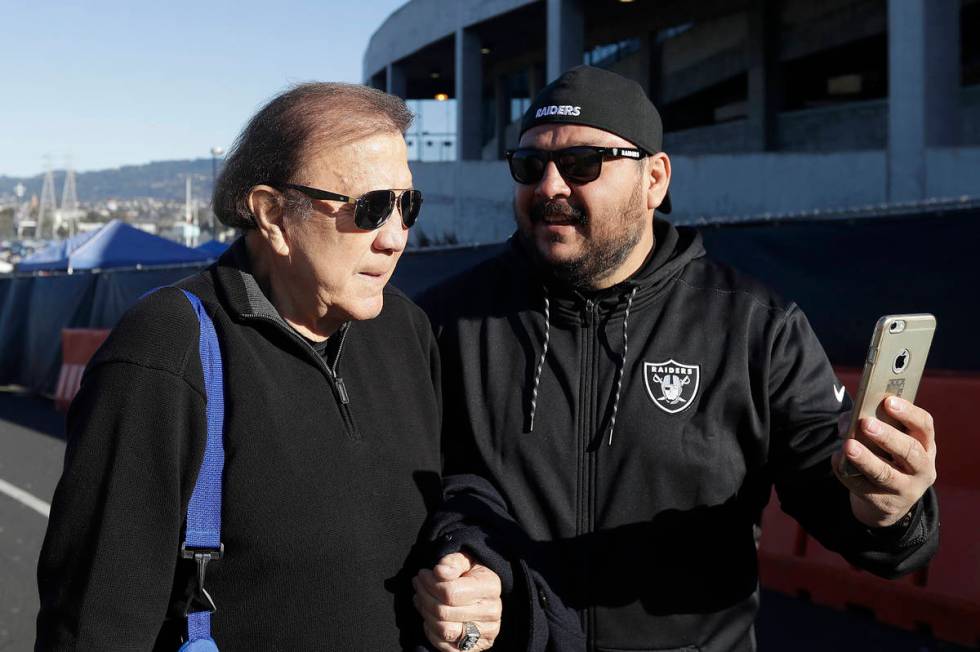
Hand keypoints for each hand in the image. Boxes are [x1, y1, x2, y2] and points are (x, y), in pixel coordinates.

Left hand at [413, 552, 501, 650]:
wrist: (484, 594)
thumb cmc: (471, 574)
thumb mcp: (465, 560)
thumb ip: (453, 562)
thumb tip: (439, 571)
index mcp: (490, 587)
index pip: (450, 592)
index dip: (429, 584)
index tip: (422, 575)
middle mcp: (491, 612)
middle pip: (444, 612)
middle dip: (424, 597)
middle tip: (417, 585)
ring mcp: (486, 632)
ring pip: (444, 630)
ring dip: (425, 614)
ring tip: (420, 599)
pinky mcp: (477, 646)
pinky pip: (446, 647)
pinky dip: (432, 633)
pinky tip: (428, 617)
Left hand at [832, 396, 936, 526]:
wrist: (888, 498)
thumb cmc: (887, 456)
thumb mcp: (889, 441)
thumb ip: (871, 425)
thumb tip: (848, 422)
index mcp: (925, 445)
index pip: (924, 426)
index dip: (908, 412)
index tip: (888, 401)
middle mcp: (922, 469)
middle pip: (909, 451)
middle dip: (887, 436)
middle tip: (866, 423)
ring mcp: (905, 489)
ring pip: (886, 474)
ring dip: (866, 459)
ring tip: (848, 445)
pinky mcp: (884, 504)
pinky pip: (863, 487)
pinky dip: (847, 472)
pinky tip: (837, 460)